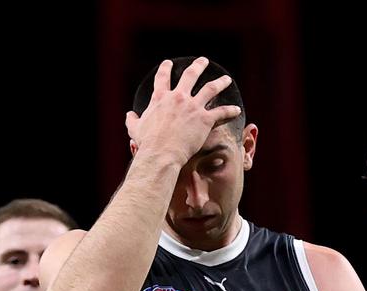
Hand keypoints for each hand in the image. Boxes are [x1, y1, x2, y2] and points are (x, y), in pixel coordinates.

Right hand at [124, 57, 241, 166]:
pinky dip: (230, 111)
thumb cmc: (147, 143)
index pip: (162, 78)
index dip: (165, 69)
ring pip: (210, 89)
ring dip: (220, 83)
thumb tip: (129, 114)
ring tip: (226, 79)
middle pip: (190, 75)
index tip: (168, 63)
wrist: (162, 153)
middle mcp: (178, 97)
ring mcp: (193, 107)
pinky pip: (221, 112)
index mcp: (160, 98)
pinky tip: (237, 110)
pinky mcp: (205, 119)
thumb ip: (132, 120)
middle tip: (203, 61)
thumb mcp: (135, 129)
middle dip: (198, 66)